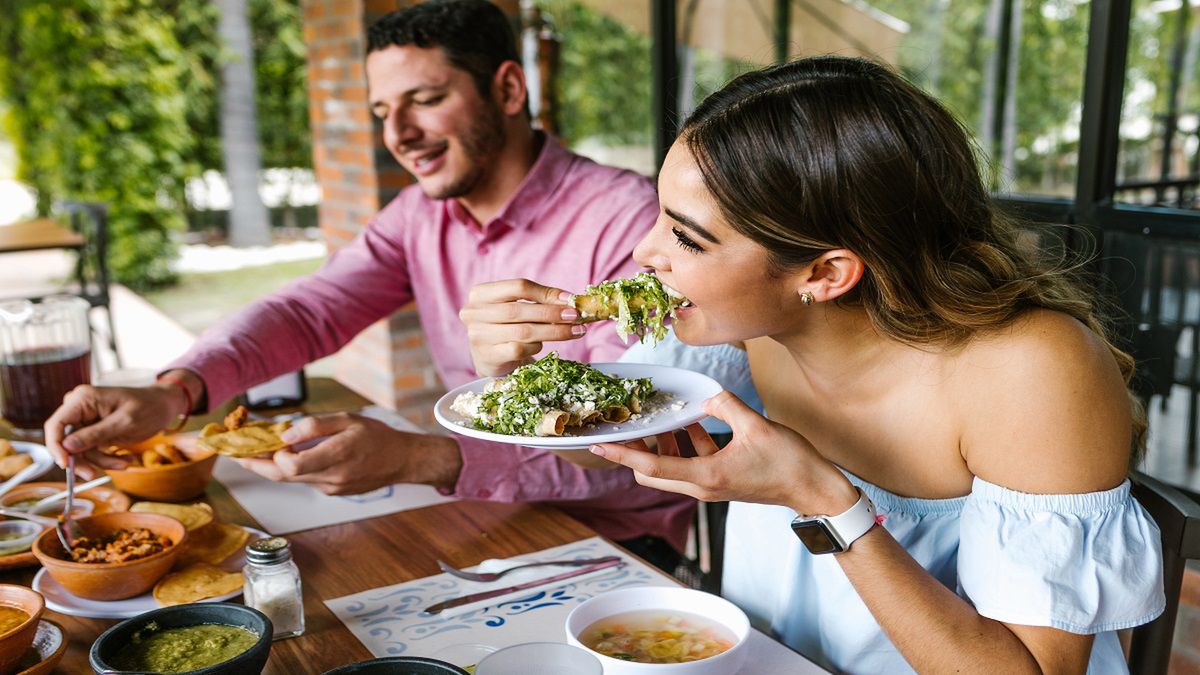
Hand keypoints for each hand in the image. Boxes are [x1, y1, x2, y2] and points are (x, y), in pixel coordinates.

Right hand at [43, 382, 187, 479]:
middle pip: (66, 442)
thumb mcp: (125, 422)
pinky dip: (107, 459)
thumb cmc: (149, 408)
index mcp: (83, 400)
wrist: (164, 407)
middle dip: (82, 460)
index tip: (65, 465)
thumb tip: (67, 446)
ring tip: (125, 463)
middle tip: (94, 475)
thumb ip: (95, 434)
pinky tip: (125, 459)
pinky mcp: (94, 432)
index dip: (56, 446)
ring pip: (80, 451)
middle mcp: (79, 409)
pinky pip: (92, 452)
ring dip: (101, 461)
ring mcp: (86, 421)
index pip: (56, 424)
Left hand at [233, 412, 463, 494]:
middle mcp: (331, 478)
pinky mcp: (333, 492)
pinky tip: (292, 456)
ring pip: (292, 479)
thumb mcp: (348, 420)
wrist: (402, 461)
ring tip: (257, 450)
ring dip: (274, 466)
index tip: (264, 440)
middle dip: (256, 464)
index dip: (271, 455)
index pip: (289, 466)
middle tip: (236, 453)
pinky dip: (294, 469)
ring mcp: (331, 488)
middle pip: (282, 476)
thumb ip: (315, 426)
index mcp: (336, 456)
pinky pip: (306, 480)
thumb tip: (284, 435)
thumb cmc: (377, 436)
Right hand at [458, 278, 585, 375]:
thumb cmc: (506, 327)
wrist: (490, 358)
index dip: (546, 293)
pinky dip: (535, 347)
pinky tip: (543, 346)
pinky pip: (519, 349)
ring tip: (575, 331)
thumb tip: (570, 300)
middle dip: (552, 313)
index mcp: (480, 293)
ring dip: (553, 332)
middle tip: (576, 316)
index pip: (518, 287)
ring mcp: (478, 336)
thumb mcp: (517, 307)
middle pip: (520, 310)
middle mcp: (474, 313)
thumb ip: (538, 300)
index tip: (570, 299)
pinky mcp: (487, 357)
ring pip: (523, 331)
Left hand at [591, 391, 857, 514]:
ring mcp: (710, 484)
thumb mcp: (756, 426)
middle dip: (638, 447)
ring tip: (663, 416)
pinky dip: (685, 443)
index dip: (623, 453)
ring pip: (670, 467)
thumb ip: (725, 405)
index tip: (599, 443)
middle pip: (652, 471)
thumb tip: (706, 395)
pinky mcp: (720, 479)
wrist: (813, 489)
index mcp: (706, 476)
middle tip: (631, 422)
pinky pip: (691, 461)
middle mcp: (702, 485)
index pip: (652, 467)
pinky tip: (691, 421)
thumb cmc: (789, 462)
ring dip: (663, 444)